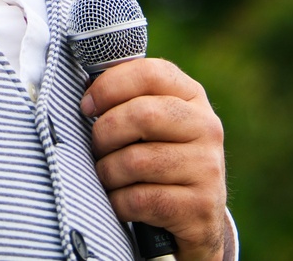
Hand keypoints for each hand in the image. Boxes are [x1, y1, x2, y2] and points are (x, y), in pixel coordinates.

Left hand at [80, 57, 230, 260]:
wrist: (198, 218)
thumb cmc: (161, 157)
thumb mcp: (155, 122)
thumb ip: (127, 99)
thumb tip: (84, 90)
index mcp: (192, 96)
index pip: (149, 74)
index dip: (109, 86)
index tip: (87, 106)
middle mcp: (207, 127)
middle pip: (141, 115)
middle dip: (104, 134)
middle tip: (96, 148)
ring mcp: (207, 167)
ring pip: (136, 161)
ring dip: (107, 172)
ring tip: (107, 177)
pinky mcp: (200, 206)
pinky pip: (140, 199)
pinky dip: (118, 202)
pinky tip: (120, 202)